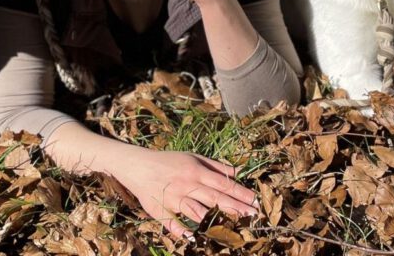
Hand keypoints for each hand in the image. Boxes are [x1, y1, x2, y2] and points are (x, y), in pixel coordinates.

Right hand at [112, 148, 257, 237]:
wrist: (137, 165)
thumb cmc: (168, 161)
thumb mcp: (192, 157)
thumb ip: (214, 165)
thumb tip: (236, 172)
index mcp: (195, 171)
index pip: (222, 183)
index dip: (240, 192)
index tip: (255, 201)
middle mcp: (186, 185)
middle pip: (214, 197)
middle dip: (235, 206)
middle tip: (253, 214)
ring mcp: (173, 198)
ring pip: (195, 210)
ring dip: (212, 217)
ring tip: (230, 224)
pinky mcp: (160, 209)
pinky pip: (171, 222)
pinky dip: (181, 230)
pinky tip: (192, 237)